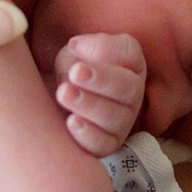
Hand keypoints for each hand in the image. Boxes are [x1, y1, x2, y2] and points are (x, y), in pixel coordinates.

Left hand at [55, 33, 145, 155]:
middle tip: (74, 72)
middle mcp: (132, 93)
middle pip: (128, 88)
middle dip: (101, 80)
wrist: (59, 97)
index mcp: (129, 63)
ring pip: (116, 117)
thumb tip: (79, 48)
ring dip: (89, 104)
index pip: (128, 53)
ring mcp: (123, 121)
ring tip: (64, 93)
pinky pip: (104, 144)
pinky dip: (88, 134)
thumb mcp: (75, 51)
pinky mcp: (107, 144)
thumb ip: (85, 46)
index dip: (105, 50)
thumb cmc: (72, 69)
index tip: (74, 46)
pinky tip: (71, 121)